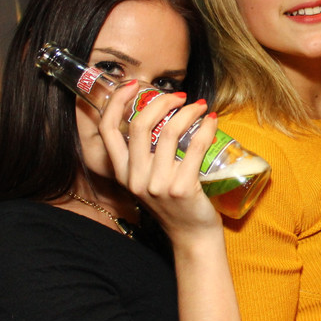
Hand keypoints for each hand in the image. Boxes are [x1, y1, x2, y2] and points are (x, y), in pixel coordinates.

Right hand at [99, 83, 221, 245]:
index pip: (107, 130)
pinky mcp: (182, 188)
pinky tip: (212, 121)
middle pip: (140, 124)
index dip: (117, 102)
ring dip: (188, 112)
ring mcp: (158, 185)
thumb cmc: (173, 203)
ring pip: (169, 131)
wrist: (192, 235)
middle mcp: (136, 178)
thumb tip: (156, 114)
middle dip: (161, 102)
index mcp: (123, 173)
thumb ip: (143, 155)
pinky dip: (206, 127)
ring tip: (200, 107)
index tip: (132, 85)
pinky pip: (195, 146)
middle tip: (180, 96)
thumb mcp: (147, 180)